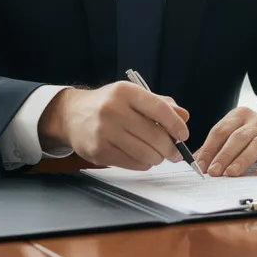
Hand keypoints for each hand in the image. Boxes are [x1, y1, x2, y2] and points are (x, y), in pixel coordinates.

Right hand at [39, 83, 190, 170]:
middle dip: (171, 148)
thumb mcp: (133, 96)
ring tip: (159, 156)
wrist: (72, 115)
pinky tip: (144, 158)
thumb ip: (160, 105)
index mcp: (125, 92)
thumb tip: (184, 118)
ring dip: (158, 158)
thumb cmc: (108, 104)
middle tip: (176, 153)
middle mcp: (113, 110)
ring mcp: (103, 132)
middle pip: (154, 135)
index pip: (160, 109)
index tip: (184, 135)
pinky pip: (132, 163)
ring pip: (145, 153)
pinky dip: (144, 164)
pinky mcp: (98, 151)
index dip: (176, 125)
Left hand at [195, 107, 256, 176]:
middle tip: (214, 172)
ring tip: (231, 173)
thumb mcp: (237, 132)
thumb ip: (218, 145)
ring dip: (242, 159)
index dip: (209, 148)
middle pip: (237, 137)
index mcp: (240, 114)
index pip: (221, 130)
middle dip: (224, 155)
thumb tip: (197, 161)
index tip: (201, 165)